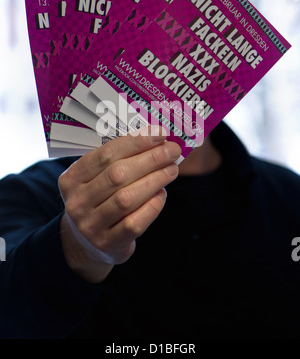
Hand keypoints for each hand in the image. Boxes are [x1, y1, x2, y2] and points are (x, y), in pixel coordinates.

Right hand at [59, 126, 180, 282]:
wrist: (85, 242)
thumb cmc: (98, 200)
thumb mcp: (95, 179)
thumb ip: (118, 161)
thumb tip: (155, 139)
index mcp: (71, 178)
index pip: (105, 155)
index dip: (135, 142)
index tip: (159, 134)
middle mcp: (77, 202)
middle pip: (117, 175)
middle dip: (150, 159)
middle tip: (172, 150)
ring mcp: (90, 225)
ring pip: (126, 198)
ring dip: (154, 180)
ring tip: (171, 169)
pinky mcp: (108, 243)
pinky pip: (134, 223)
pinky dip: (152, 205)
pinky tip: (162, 193)